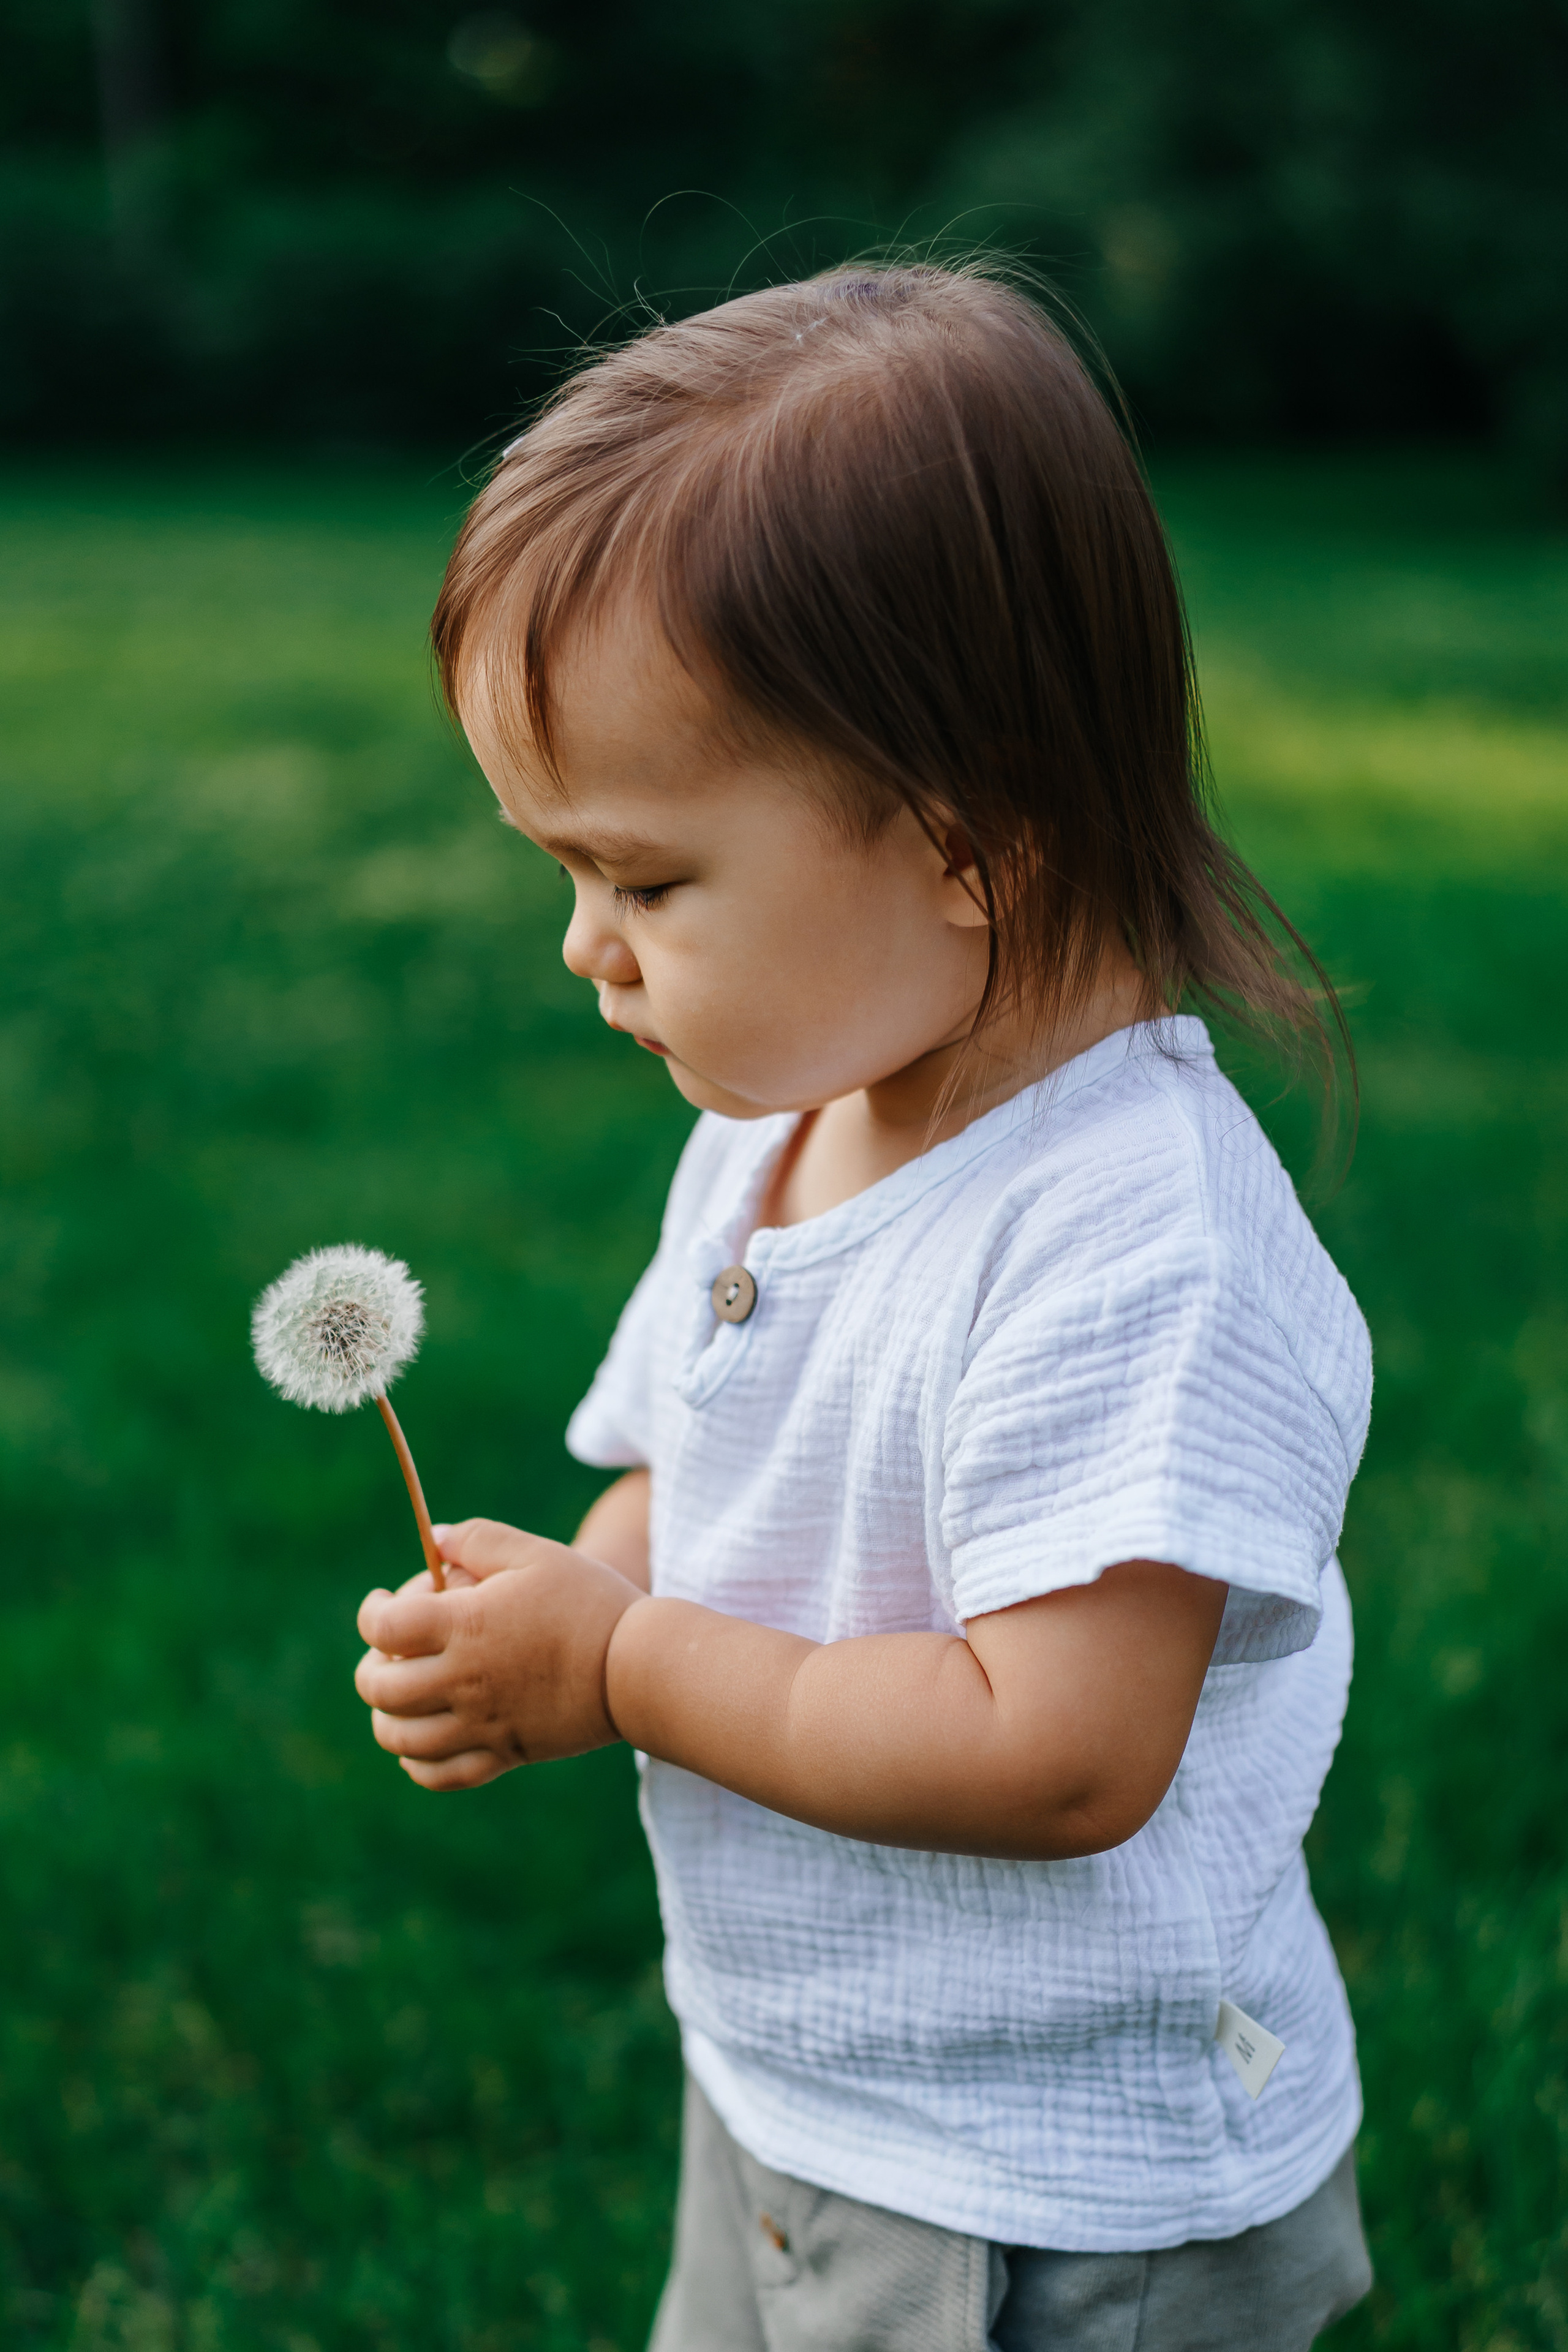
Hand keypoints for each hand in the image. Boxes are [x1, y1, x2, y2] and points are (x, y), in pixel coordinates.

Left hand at [354, 1518, 645, 1790]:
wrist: (638, 1667)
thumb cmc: (589, 1601)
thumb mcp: (536, 1552)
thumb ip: (479, 1539)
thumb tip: (435, 1540)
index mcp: (466, 1627)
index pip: (383, 1628)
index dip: (371, 1612)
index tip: (382, 1603)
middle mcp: (464, 1681)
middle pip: (379, 1688)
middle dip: (372, 1666)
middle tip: (392, 1651)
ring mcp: (481, 1725)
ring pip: (399, 1739)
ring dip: (387, 1716)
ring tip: (404, 1695)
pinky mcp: (504, 1755)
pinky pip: (438, 1776)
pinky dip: (416, 1763)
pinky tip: (425, 1740)